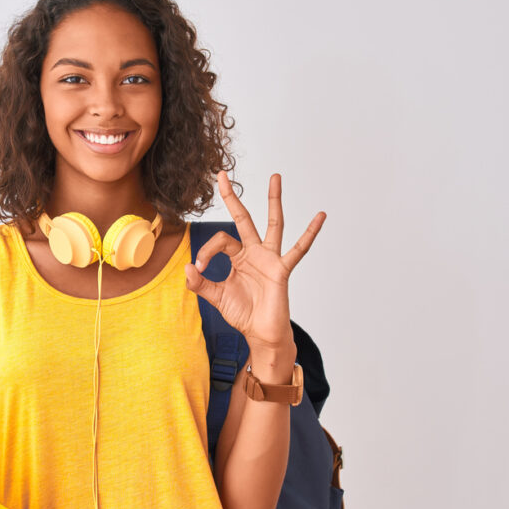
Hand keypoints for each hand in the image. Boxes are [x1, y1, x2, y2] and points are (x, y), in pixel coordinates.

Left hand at [185, 171, 325, 352]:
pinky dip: (310, 233)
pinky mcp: (282, 269)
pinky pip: (299, 249)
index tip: (199, 268)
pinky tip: (320, 216)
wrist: (260, 333)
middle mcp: (254, 252)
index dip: (206, 250)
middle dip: (232, 197)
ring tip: (275, 177)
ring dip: (273, 200)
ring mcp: (269, 258)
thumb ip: (199, 283)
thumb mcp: (215, 297)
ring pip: (273, 223)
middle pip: (243, 218)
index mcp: (238, 257)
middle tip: (222, 174)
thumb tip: (188, 267)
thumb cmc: (243, 313)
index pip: (220, 240)